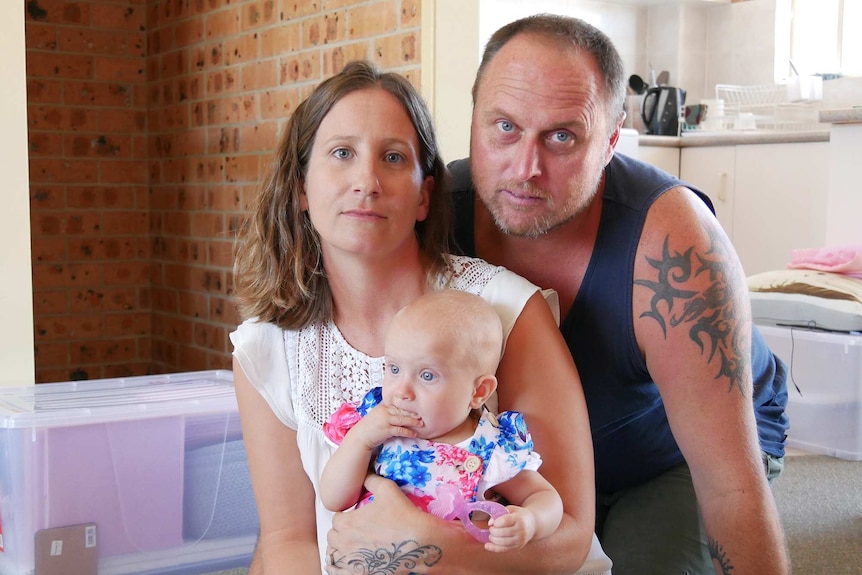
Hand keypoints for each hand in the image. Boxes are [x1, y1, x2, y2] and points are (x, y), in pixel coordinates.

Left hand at [325, 475, 441, 573]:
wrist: (421, 544)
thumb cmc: (404, 517)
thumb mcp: (388, 489)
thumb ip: (371, 479)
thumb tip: (364, 473)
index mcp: (346, 523)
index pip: (336, 518)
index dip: (346, 517)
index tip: (356, 518)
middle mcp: (344, 544)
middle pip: (333, 537)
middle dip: (342, 532)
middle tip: (356, 530)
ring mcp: (351, 562)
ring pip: (334, 556)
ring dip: (340, 550)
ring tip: (353, 546)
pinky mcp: (359, 574)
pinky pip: (337, 573)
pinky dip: (339, 568)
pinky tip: (348, 563)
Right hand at [351, 404, 422, 449]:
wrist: (360, 437)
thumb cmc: (368, 428)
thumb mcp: (376, 416)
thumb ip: (386, 414)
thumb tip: (397, 415)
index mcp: (382, 407)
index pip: (397, 407)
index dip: (407, 409)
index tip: (415, 411)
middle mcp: (384, 412)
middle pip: (401, 411)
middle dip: (412, 414)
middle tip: (421, 416)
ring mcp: (385, 420)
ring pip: (402, 419)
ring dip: (413, 421)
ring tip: (420, 424)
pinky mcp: (386, 430)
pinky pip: (400, 430)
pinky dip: (408, 432)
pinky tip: (414, 434)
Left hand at [485, 505, 535, 552]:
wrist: (533, 524)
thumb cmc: (519, 515)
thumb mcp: (511, 509)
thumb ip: (499, 513)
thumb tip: (489, 523)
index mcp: (519, 518)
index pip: (505, 521)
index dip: (496, 522)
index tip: (494, 522)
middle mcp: (521, 530)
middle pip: (503, 532)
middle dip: (493, 531)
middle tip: (491, 529)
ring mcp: (520, 540)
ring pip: (503, 542)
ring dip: (493, 539)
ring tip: (491, 535)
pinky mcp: (518, 546)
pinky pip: (504, 549)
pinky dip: (494, 548)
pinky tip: (487, 546)